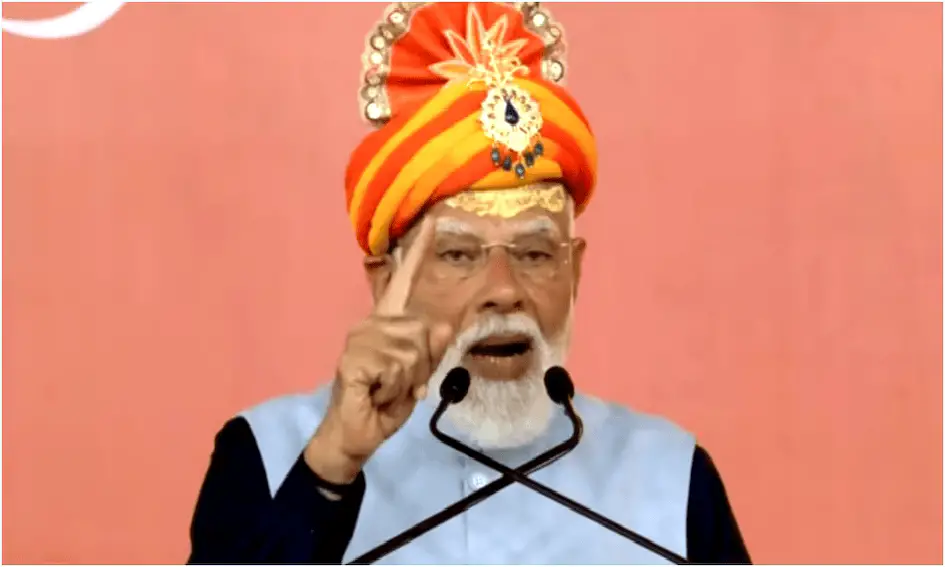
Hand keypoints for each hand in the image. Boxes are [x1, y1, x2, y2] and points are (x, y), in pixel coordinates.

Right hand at [304, 218, 453, 483]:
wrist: (357, 433)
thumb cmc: (384, 403)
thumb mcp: (417, 378)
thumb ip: (431, 353)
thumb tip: (443, 327)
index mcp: (388, 324)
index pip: (404, 282)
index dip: (419, 253)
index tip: (433, 221)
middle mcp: (372, 323)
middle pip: (422, 331)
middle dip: (421, 366)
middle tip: (399, 384)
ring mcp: (360, 338)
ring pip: (412, 352)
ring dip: (407, 380)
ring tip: (386, 389)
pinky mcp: (353, 358)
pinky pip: (395, 367)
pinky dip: (393, 388)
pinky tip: (375, 392)